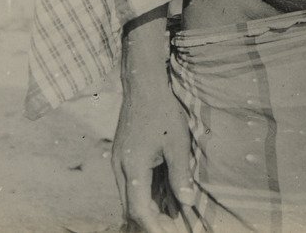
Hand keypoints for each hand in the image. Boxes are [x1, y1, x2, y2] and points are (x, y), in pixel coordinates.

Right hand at [111, 77, 195, 232]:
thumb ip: (180, 175)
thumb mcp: (177, 143)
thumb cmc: (163, 112)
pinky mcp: (121, 154)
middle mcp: (120, 167)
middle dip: (148, 220)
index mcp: (133, 167)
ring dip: (145, 206)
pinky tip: (159, 192)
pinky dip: (142, 191)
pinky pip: (129, 181)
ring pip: (128, 194)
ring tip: (167, 213)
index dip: (152, 226)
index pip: (138, 208)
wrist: (143, 86)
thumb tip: (187, 202)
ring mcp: (118, 160)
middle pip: (130, 205)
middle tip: (168, 226)